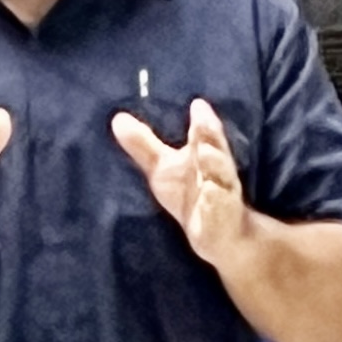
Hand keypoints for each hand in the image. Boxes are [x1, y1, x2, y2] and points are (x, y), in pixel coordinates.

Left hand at [111, 96, 246, 265]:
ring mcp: (224, 197)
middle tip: (202, 122)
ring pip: (222, 179)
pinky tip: (209, 194)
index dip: (203, 122)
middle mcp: (218, 173)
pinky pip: (221, 211)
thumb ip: (143, 144)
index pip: (207, 135)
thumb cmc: (189, 195)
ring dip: (215, 166)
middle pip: (216, 152)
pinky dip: (215, 203)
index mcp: (207, 156)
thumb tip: (117, 118)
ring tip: (205, 153)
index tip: (197, 104)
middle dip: (210, 138)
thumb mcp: (163, 168)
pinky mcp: (224, 221)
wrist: (222, 236)